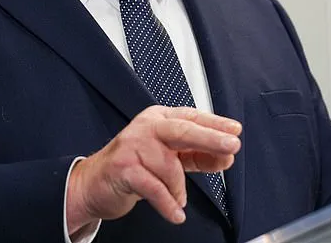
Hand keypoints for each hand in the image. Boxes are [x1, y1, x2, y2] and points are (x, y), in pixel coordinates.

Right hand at [66, 106, 241, 232]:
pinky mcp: (124, 167)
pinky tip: (176, 212)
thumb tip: (225, 156)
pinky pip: (155, 188)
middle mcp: (146, 127)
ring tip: (176, 199)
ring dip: (179, 189)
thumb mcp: (167, 155)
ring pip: (170, 166)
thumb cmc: (134, 165)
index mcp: (159, 119)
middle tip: (232, 146)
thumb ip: (195, 155)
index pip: (191, 118)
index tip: (235, 131)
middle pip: (182, 130)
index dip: (214, 124)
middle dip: (210, 137)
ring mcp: (133, 145)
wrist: (95, 182)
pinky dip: (169, 203)